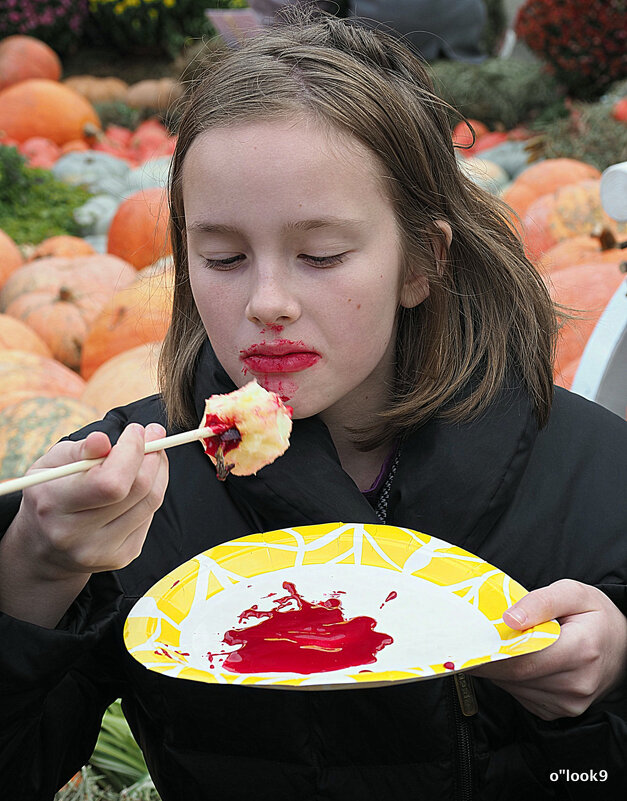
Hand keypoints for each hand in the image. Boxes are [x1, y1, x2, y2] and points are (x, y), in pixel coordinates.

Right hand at [0, 423, 168, 626]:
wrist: (43, 549)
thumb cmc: (49, 494)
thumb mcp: (50, 465)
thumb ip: (78, 451)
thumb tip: (102, 440)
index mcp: (53, 505)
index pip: (110, 481)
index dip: (132, 451)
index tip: (137, 430)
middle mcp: (76, 534)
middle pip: (137, 490)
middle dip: (152, 456)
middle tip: (154, 434)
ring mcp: (101, 551)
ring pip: (151, 502)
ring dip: (158, 471)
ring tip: (152, 454)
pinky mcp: (121, 557)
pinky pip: (149, 516)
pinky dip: (151, 493)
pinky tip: (139, 483)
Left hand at [472, 579, 626, 720]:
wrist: (624, 647)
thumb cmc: (596, 617)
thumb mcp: (573, 593)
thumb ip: (540, 602)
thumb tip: (509, 618)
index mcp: (580, 651)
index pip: (523, 660)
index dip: (490, 652)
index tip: (468, 640)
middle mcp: (576, 684)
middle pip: (515, 675)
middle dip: (489, 657)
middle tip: (471, 638)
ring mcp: (569, 703)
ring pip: (515, 687)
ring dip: (500, 667)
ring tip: (500, 644)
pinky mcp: (559, 712)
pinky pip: (522, 695)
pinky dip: (512, 678)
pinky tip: (519, 660)